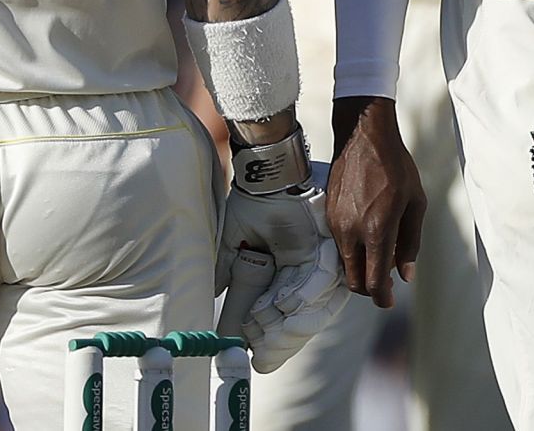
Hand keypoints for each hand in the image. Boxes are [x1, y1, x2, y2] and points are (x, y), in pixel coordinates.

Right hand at [215, 164, 348, 372]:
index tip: (244, 353)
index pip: (266, 309)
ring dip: (287, 328)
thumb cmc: (252, 202)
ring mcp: (313, 264)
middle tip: (259, 361)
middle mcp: (296, 272)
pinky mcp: (327, 251)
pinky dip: (303, 300)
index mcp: (274, 270)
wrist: (271, 172)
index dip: (256, 331)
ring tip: (268, 348)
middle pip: (289, 315)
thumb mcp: (232, 241)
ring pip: (306, 305)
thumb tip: (206, 298)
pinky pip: (320, 281)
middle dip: (275, 340)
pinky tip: (284, 315)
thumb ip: (222, 270)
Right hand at [327, 96, 424, 307]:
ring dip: (361, 268)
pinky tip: (368, 235)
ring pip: (345, 263)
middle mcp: (352, 231)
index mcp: (377, 230)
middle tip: (385, 284)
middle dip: (370, 288)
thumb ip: (411, 242)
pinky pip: (340, 244)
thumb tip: (406, 274)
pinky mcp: (329, 214)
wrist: (363, 136)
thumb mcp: (416, 203)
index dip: (382, 297)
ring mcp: (336, 223)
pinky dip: (353, 250)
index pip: (375, 280)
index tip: (388, 302)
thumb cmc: (395, 166)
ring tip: (381, 254)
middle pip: (355, 280)